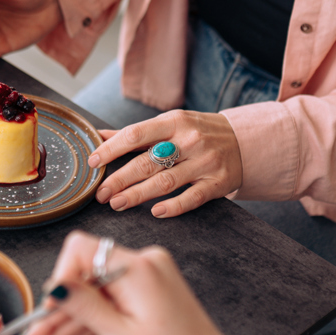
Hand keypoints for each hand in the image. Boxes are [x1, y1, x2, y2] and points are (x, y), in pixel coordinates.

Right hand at [21, 231, 230, 334]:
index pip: (82, 249)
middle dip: (57, 312)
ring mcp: (144, 277)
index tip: (49, 308)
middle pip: (84, 278)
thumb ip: (85, 307)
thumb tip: (54, 286)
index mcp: (138, 268)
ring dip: (67, 324)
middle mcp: (142, 264)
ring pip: (93, 296)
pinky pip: (108, 302)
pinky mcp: (144, 291)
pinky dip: (89, 323)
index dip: (60, 277)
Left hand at [90, 111, 242, 218]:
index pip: (135, 135)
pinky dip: (173, 207)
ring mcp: (204, 162)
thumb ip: (135, 134)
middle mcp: (189, 141)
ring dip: (138, 195)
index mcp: (174, 121)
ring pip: (166, 182)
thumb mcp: (169, 123)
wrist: (243, 141)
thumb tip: (98, 135)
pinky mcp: (217, 183)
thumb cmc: (196, 132)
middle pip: (147, 162)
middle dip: (119, 179)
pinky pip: (192, 198)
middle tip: (100, 193)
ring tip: (116, 203)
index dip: (111, 149)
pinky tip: (155, 212)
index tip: (92, 162)